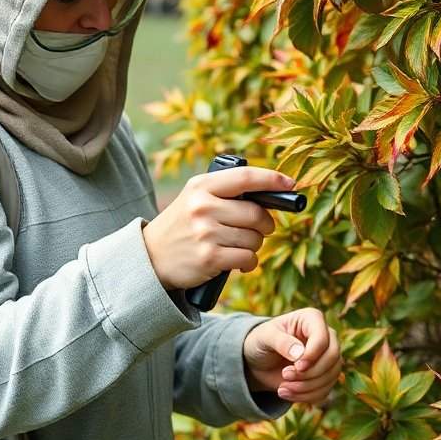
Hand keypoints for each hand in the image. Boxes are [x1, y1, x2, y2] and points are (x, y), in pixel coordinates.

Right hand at [142, 166, 293, 290]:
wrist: (151, 258)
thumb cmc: (182, 226)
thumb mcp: (194, 199)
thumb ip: (226, 192)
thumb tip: (271, 193)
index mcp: (201, 186)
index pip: (245, 177)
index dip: (272, 179)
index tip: (290, 183)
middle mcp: (202, 207)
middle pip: (256, 213)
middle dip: (266, 224)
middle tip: (261, 229)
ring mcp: (206, 233)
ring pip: (255, 238)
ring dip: (255, 245)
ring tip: (240, 246)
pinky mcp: (210, 258)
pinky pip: (248, 258)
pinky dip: (249, 262)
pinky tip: (239, 262)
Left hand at [243, 308, 340, 404]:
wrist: (258, 361)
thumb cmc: (261, 341)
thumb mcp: (265, 338)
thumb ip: (281, 341)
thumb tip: (299, 353)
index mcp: (312, 319)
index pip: (323, 337)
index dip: (313, 354)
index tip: (296, 366)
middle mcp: (325, 336)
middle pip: (333, 357)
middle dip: (310, 373)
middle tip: (285, 375)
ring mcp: (327, 357)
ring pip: (331, 376)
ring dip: (306, 387)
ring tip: (282, 388)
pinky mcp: (325, 376)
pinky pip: (325, 390)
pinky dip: (306, 396)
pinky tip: (286, 393)